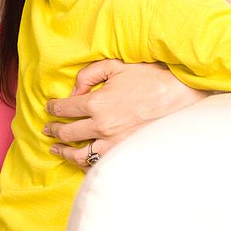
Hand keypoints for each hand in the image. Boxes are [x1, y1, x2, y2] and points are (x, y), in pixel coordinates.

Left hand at [45, 59, 207, 169]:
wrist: (182, 96)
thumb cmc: (151, 77)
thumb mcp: (116, 66)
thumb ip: (89, 74)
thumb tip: (74, 91)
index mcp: (97, 103)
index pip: (64, 109)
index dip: (53, 108)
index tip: (49, 108)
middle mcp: (102, 126)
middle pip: (67, 133)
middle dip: (53, 130)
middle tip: (48, 129)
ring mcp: (114, 143)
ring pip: (79, 154)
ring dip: (64, 152)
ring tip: (56, 149)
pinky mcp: (126, 154)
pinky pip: (99, 164)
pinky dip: (86, 164)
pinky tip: (81, 160)